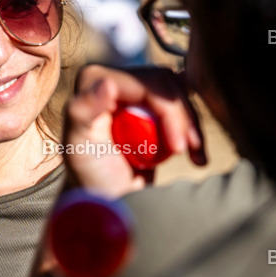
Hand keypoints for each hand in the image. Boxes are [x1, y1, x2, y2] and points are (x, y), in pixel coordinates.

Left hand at [62, 64, 206, 198]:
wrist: (107, 197)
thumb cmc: (89, 176)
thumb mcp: (78, 147)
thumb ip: (83, 111)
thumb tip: (107, 82)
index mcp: (95, 79)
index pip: (146, 83)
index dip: (169, 111)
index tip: (178, 147)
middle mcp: (115, 79)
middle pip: (166, 85)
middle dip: (184, 118)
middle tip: (189, 151)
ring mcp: (136, 91)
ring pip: (179, 93)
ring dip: (192, 126)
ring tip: (197, 157)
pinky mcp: (152, 105)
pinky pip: (182, 104)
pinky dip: (192, 127)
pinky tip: (196, 151)